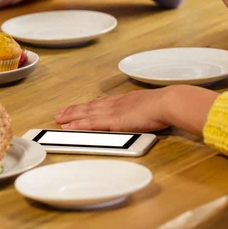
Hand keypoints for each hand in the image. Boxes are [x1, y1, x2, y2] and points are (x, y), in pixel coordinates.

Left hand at [55, 86, 216, 136]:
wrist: (168, 103)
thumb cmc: (165, 106)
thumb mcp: (152, 108)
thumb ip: (145, 112)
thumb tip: (146, 116)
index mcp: (125, 101)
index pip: (102, 103)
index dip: (88, 106)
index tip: (79, 108)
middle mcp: (116, 104)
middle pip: (90, 107)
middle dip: (74, 110)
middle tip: (61, 114)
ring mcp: (113, 112)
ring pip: (87, 114)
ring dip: (72, 117)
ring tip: (59, 120)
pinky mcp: (113, 121)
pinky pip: (91, 123)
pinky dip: (79, 125)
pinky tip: (69, 127)